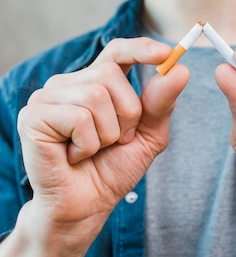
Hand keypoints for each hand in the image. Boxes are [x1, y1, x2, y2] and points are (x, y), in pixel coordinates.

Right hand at [18, 38, 189, 229]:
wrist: (85, 207)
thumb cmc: (111, 171)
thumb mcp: (146, 137)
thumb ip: (160, 105)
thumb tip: (180, 69)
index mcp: (94, 84)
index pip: (116, 52)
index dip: (139, 48)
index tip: (166, 53)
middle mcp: (68, 85)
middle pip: (110, 75)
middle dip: (126, 115)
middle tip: (113, 142)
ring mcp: (47, 98)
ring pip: (96, 96)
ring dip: (106, 134)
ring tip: (91, 151)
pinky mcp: (34, 117)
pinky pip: (79, 118)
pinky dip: (87, 145)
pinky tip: (73, 156)